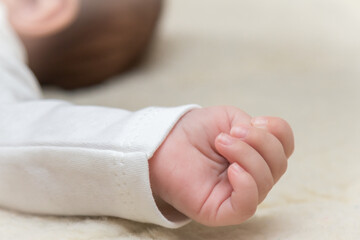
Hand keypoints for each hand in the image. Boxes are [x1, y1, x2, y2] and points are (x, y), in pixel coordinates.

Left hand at [149, 106, 293, 225]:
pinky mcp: (222, 210)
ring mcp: (238, 194)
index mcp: (256, 153)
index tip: (254, 121)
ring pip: (264, 182)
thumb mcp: (228, 118)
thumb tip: (263, 143)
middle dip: (259, 142)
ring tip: (221, 142)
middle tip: (229, 133)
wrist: (165, 142)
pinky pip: (247, 205)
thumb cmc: (195, 131)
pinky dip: (247, 185)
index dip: (278, 131)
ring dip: (246, 156)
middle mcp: (252, 175)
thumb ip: (253, 127)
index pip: (284, 147)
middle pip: (278, 164)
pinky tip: (232, 169)